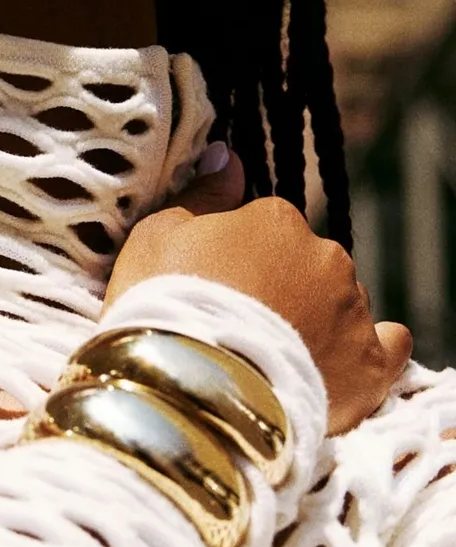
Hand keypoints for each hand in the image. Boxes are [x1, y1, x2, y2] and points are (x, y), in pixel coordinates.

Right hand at [104, 146, 411, 433]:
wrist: (190, 389)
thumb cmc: (163, 304)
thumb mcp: (157, 236)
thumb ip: (202, 194)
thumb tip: (230, 157)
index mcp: (276, 220)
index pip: (264, 226)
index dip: (236, 258)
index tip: (212, 286)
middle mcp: (325, 256)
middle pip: (306, 264)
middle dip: (281, 287)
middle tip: (238, 324)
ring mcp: (351, 312)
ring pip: (340, 303)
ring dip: (316, 319)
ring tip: (271, 357)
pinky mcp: (369, 368)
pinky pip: (389, 349)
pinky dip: (373, 350)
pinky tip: (351, 360)